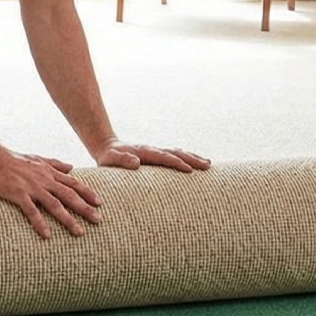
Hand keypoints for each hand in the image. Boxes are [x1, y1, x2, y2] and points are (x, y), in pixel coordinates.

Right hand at [0, 152, 101, 238]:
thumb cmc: (12, 158)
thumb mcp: (38, 158)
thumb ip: (55, 164)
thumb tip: (72, 167)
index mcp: (49, 172)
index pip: (72, 183)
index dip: (87, 193)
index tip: (99, 203)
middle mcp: (44, 180)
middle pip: (69, 195)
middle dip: (85, 208)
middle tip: (98, 220)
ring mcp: (32, 187)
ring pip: (54, 205)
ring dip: (68, 219)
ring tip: (79, 232)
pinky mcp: (18, 194)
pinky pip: (31, 211)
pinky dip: (40, 223)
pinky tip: (47, 235)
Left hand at [93, 142, 211, 171]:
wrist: (107, 146)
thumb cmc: (108, 157)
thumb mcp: (110, 160)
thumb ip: (122, 160)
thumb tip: (136, 163)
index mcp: (144, 152)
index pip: (163, 157)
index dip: (176, 163)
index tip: (189, 169)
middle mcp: (153, 149)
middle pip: (176, 153)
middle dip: (192, 159)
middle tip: (207, 166)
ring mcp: (156, 151)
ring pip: (178, 153)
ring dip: (193, 157)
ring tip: (208, 164)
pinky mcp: (156, 155)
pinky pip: (175, 155)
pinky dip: (187, 158)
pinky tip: (195, 162)